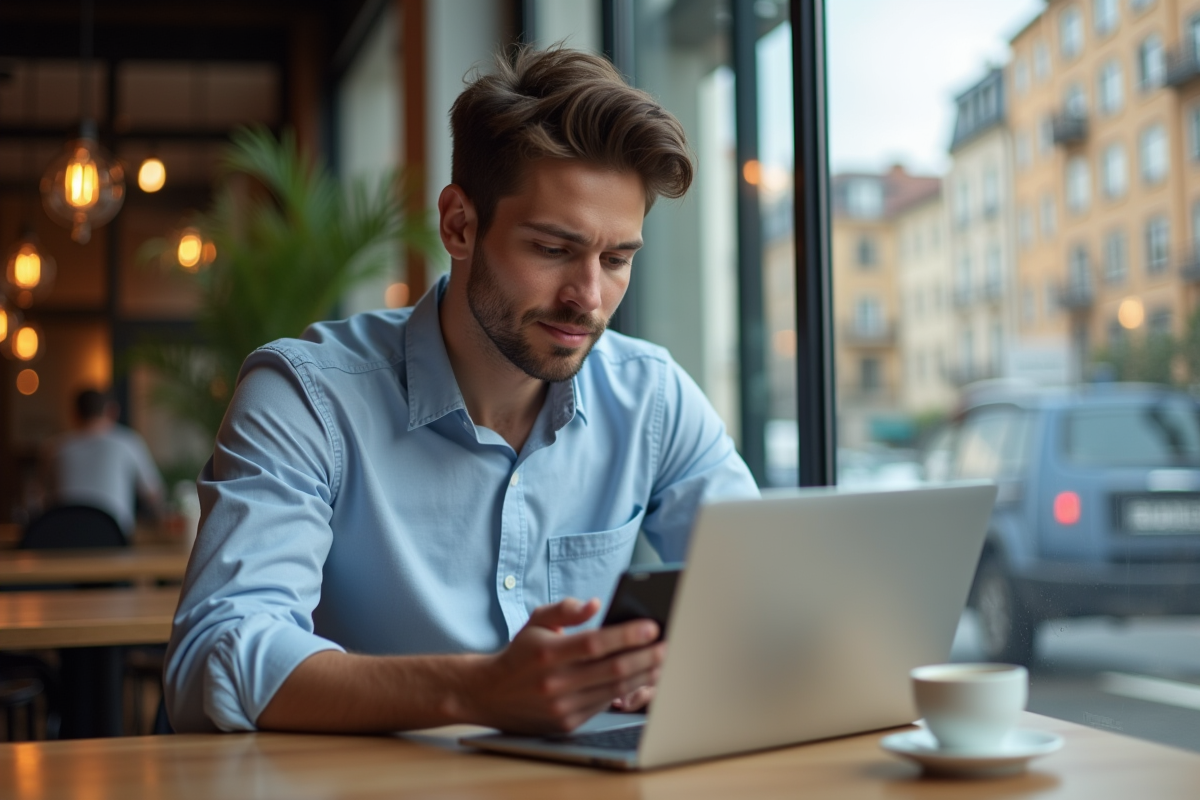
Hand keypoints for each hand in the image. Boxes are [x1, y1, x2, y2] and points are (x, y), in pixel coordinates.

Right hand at [458, 597, 664, 733]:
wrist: (490, 694)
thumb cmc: (520, 654)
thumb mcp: (536, 623)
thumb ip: (565, 610)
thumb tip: (595, 604)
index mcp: (548, 653)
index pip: (595, 643)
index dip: (627, 635)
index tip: (652, 627)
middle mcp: (555, 682)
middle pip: (612, 670)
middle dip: (646, 657)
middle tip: (668, 645)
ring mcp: (562, 706)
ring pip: (614, 690)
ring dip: (644, 676)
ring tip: (662, 662)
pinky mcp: (568, 723)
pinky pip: (605, 705)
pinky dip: (628, 692)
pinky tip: (642, 679)